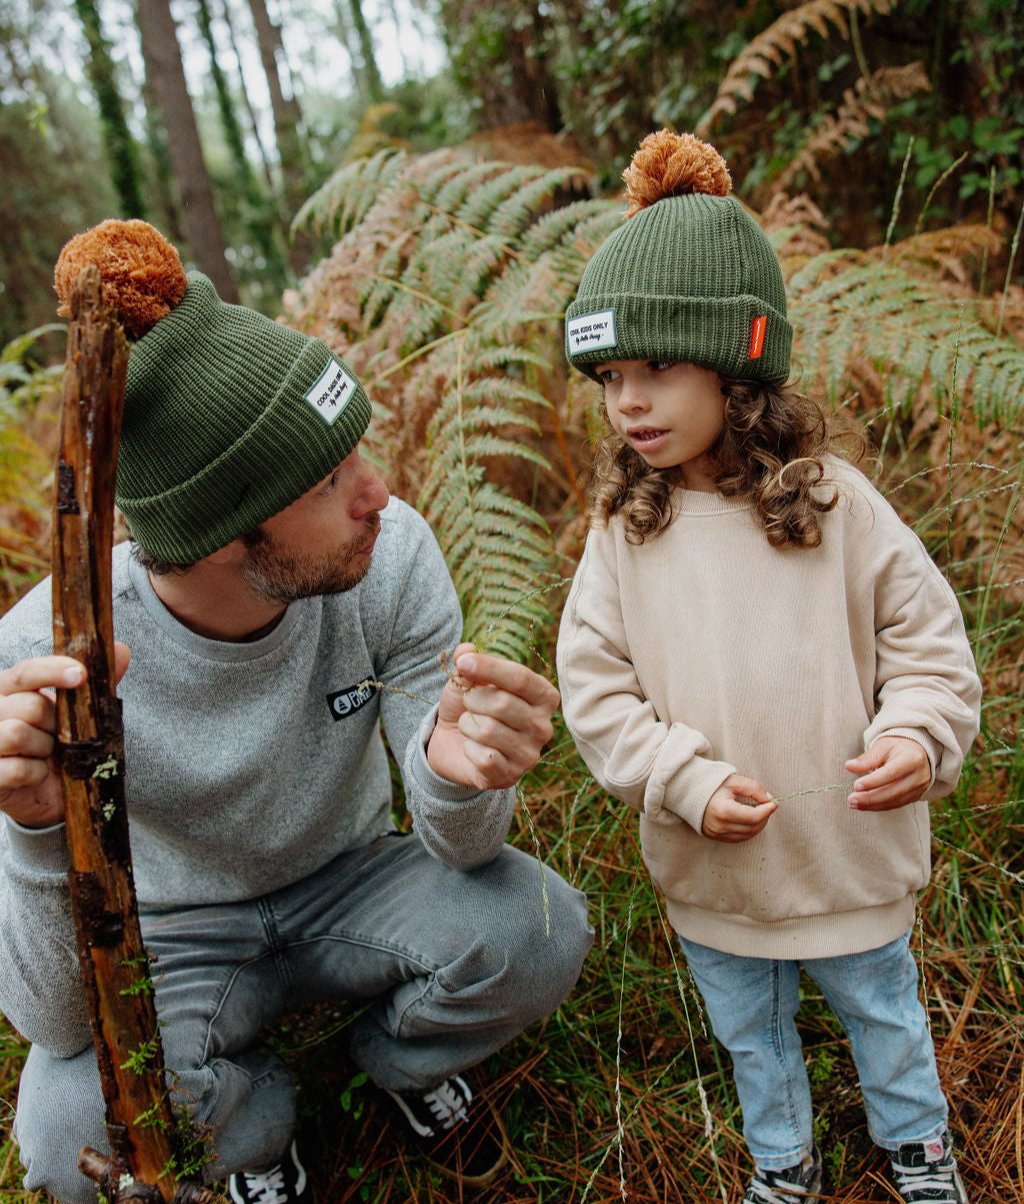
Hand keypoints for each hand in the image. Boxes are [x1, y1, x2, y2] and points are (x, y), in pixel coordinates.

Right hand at [0, 646, 131, 828]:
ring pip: (16, 734)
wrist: (46, 791)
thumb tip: (121, 649)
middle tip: (60, 736)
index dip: (52, 671)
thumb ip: (96, 684)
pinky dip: (35, 774)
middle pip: (30, 705)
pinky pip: (16, 769)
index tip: (81, 675)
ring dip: (44, 749)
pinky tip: (38, 775)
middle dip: (55, 724)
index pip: (26, 672)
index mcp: (8, 689)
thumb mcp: (79, 713)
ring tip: (47, 756)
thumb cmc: (59, 743)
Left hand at [426, 643, 558, 790]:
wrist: (454, 742)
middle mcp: (544, 726)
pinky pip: (483, 757)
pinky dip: (468, 748)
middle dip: (473, 699)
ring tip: (470, 725)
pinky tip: (472, 748)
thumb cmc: (472, 704)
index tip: (463, 663)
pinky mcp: (511, 776)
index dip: (489, 667)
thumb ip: (469, 660)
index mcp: (543, 696)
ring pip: (488, 730)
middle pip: (503, 704)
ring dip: (468, 724)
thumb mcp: (469, 677)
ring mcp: (530, 754)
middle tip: (468, 702)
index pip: (520, 678)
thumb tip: (465, 650)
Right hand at [700, 774, 776, 841]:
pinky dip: (749, 830)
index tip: (774, 803)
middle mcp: (720, 826)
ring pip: (748, 835)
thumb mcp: (734, 781)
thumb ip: (754, 788)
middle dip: (764, 817)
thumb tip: (769, 800)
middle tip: (767, 805)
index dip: (767, 810)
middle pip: (753, 827)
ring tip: (758, 811)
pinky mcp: (716, 837)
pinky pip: (739, 838)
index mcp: (723, 810)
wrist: (691, 793)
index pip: (754, 817)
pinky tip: (749, 819)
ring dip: (758, 824)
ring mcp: (717, 833)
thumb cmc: (713, 785)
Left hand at [845, 736, 929, 810]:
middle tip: (851, 800)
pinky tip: (864, 805)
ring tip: (853, 804)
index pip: (891, 773)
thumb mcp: (882, 746)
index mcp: (913, 759)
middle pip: (893, 791)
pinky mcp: (916, 797)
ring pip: (895, 801)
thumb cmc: (896, 747)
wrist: (916, 752)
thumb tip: (849, 766)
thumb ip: (867, 758)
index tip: (856, 786)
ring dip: (872, 805)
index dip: (873, 782)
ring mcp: (919, 788)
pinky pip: (896, 805)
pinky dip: (879, 806)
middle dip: (871, 798)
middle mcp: (919, 776)